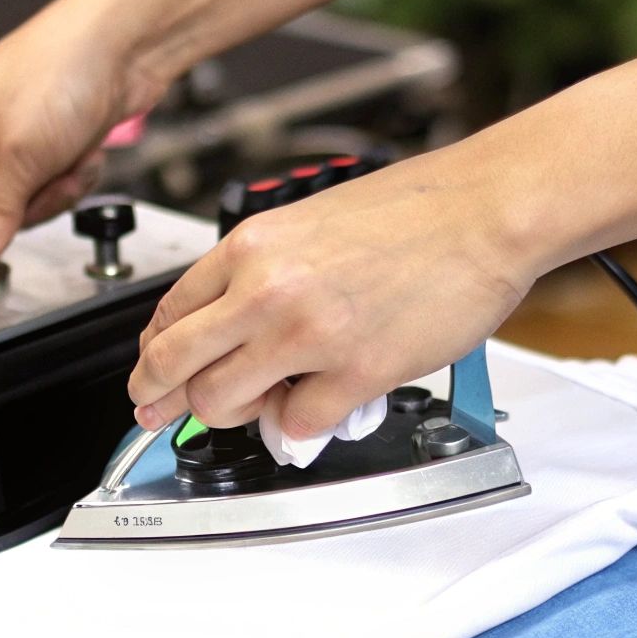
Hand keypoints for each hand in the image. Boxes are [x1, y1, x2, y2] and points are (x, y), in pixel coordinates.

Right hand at [0, 0, 170, 263]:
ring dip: (55, 190)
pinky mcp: (46, 151)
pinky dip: (75, 177)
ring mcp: (9, 148)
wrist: (122, 47)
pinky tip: (79, 148)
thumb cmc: (56, 71)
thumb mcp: (15, 156)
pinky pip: (55, 192)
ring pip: (26, 211)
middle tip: (39, 173)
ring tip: (61, 153)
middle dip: (25, 205)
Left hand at [128, 154, 534, 438]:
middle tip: (159, 416)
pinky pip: (296, 424)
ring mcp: (308, 334)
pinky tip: (315, 409)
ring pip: (221, 404)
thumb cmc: (417, 212)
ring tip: (261, 405)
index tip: (153, 377)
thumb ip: (266, 273)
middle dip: (159, 400)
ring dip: (235, 416)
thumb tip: (238, 327)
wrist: (484, 211)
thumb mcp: (311, 223)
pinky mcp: (356, 372)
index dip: (152, 356)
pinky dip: (299, 426)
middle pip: (174, 366)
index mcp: (252, 246)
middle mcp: (268, 289)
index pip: (168, 313)